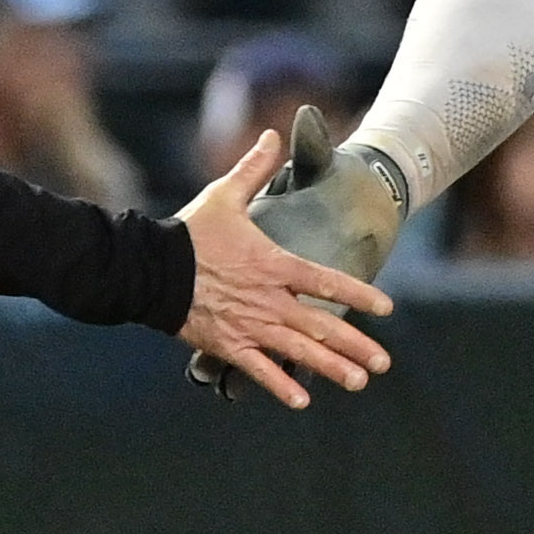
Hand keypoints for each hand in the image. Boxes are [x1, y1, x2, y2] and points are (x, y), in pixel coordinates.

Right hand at [173, 127, 394, 409]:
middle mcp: (268, 299)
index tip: (386, 309)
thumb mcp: (224, 195)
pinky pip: (258, 369)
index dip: (358, 295)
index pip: (325, 282)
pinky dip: (280, 384)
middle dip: (355, 345)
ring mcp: (249, 325)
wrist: (147, 268)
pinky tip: (302, 400)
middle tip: (383, 363)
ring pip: (298, 352)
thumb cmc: (188, 232)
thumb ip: (255, 167)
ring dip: (330, 368)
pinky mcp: (226, 344)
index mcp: (273, 264)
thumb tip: (275, 133)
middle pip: (321, 326)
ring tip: (359, 382)